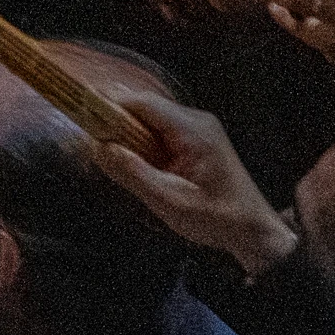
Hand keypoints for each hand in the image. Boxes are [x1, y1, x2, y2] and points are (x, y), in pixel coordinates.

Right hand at [90, 89, 298, 279]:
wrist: (253, 231)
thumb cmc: (217, 218)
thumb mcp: (169, 201)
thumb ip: (132, 173)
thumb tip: (98, 149)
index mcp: (193, 130)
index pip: (142, 103)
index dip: (109, 108)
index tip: (81, 121)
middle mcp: (195, 121)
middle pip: (142, 109)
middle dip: (115, 126)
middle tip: (92, 149)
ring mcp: (196, 130)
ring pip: (148, 122)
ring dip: (127, 139)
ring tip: (111, 162)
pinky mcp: (194, 143)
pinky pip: (157, 134)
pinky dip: (140, 147)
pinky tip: (134, 168)